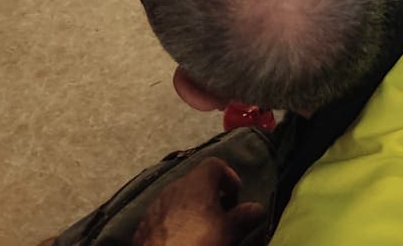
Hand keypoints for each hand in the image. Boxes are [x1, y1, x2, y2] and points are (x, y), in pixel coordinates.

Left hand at [133, 160, 265, 245]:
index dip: (228, 176)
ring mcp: (157, 203)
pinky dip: (174, 220)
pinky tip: (179, 238)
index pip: (215, 164)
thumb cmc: (199, 242)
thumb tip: (257, 208)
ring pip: (178, 197)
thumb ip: (242, 217)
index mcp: (197, 182)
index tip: (235, 196)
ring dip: (191, 207)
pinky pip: (164, 214)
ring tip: (199, 228)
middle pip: (196, 181)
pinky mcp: (144, 222)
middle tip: (220, 214)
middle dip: (209, 194)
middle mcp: (175, 185)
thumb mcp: (227, 231)